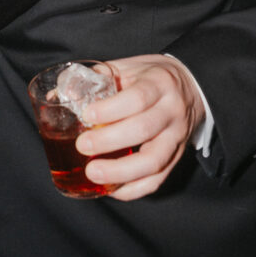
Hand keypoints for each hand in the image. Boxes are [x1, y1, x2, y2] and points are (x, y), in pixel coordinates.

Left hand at [75, 54, 204, 200]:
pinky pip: (158, 180)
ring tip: (93, 173)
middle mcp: (172, 111)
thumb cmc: (153, 76)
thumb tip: (63, 91)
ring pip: (154, 161)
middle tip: (82, 145)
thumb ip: (99, 77)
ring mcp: (177, 137)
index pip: (138, 98)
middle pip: (143, 130)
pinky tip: (111, 189)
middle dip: (109, 141)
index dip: (111, 109)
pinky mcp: (177, 158)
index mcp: (159, 83)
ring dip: (121, 172)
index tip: (87, 116)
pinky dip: (133, 189)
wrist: (192, 86)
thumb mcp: (130, 67)